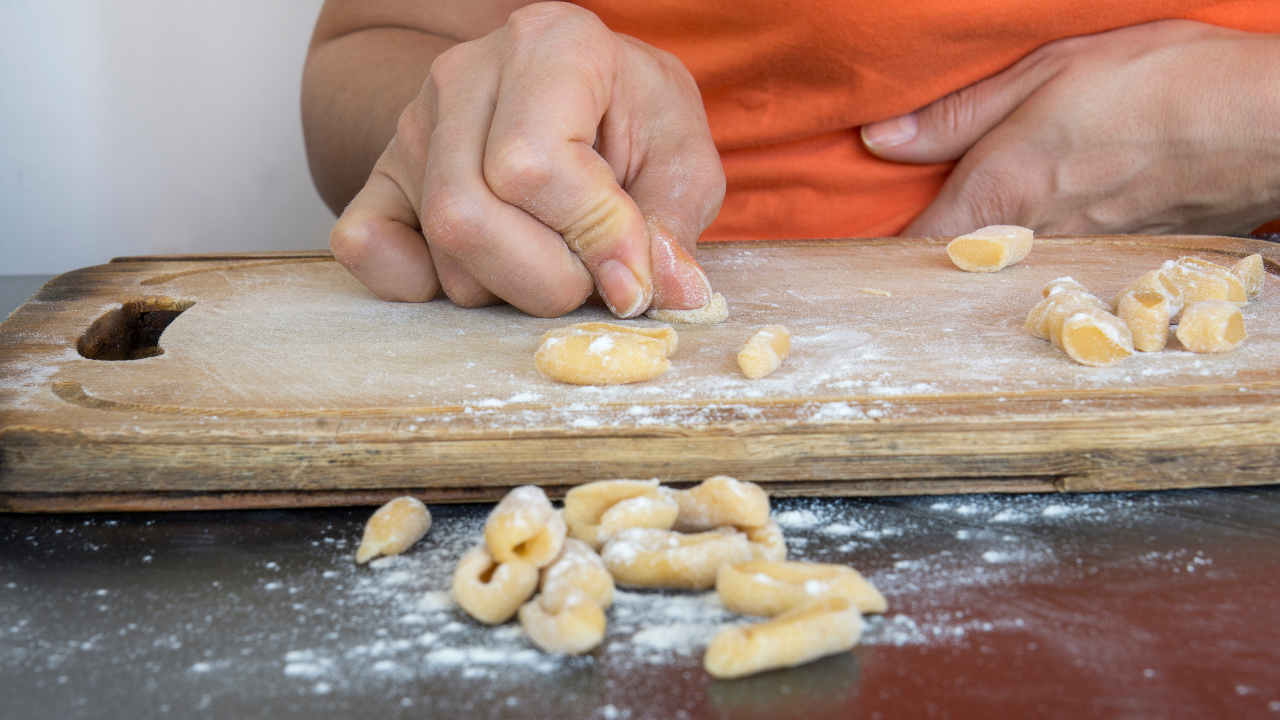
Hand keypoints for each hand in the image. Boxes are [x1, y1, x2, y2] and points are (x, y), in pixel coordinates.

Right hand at [329, 2, 723, 316]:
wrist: (586, 102)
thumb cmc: (636, 126)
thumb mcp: (684, 163)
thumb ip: (672, 228)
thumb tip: (660, 293)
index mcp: (552, 47)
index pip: (532, 166)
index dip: (591, 238)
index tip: (634, 271)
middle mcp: (466, 75)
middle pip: (467, 215)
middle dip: (545, 279)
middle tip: (589, 274)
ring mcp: (413, 125)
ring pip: (438, 246)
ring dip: (507, 286)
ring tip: (550, 256)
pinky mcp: (382, 175)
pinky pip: (363, 246)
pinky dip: (419, 284)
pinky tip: (481, 268)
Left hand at [860, 20, 1279, 236]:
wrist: (1265, 121)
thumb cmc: (1156, 82)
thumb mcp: (1045, 71)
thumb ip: (956, 115)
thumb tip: (878, 139)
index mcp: (1000, 192)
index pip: (914, 252)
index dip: (881, 255)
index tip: (861, 245)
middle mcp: (1031, 238)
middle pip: (958, 267)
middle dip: (933, 254)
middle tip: (920, 226)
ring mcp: (1076, 257)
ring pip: (1007, 269)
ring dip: (987, 252)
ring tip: (990, 217)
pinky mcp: (1116, 261)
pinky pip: (1056, 264)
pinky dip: (1040, 250)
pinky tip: (1055, 216)